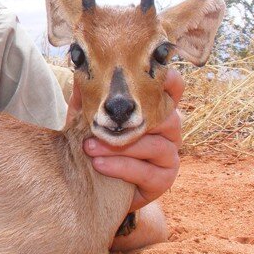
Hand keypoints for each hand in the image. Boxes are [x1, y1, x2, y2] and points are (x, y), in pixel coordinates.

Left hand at [67, 69, 183, 211]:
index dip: (169, 80)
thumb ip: (87, 96)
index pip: (173, 89)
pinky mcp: (164, 179)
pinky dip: (122, 167)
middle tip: (96, 125)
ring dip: (120, 147)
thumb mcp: (85, 117)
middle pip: (166, 118)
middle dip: (129, 122)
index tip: (149, 76)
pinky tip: (99, 165)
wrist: (96, 186)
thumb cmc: (94, 143)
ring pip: (156, 145)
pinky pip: (149, 173)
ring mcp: (169, 155)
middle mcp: (169, 129)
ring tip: (89, 147)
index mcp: (155, 109)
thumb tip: (80, 68)